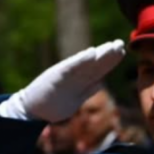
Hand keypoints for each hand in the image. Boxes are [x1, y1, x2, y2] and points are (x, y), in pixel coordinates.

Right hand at [2, 40, 125, 122]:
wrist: (30, 109)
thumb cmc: (51, 104)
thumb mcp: (74, 100)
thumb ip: (87, 91)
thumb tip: (100, 83)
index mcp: (79, 81)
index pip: (98, 70)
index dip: (110, 61)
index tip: (123, 51)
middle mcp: (74, 75)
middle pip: (94, 64)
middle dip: (108, 55)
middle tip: (120, 43)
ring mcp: (65, 75)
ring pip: (86, 63)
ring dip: (99, 54)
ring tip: (111, 46)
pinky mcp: (56, 75)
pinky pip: (71, 68)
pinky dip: (81, 60)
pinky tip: (92, 53)